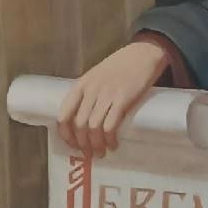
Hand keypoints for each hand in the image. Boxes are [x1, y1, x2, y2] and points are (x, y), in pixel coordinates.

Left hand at [57, 39, 167, 157]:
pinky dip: (110, 139)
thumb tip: (82, 119)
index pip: (64, 113)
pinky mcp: (123, 99)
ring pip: (93, 128)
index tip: (72, 144)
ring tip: (101, 152)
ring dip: (96, 145)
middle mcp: (91, 91)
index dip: (66, 133)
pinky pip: (111, 125)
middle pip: (79, 125)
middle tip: (89, 153)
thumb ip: (88, 93)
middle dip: (83, 144)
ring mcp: (106, 95)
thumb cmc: (120, 66)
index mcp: (81, 85)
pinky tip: (113, 144)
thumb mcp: (96, 75)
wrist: (143, 53)